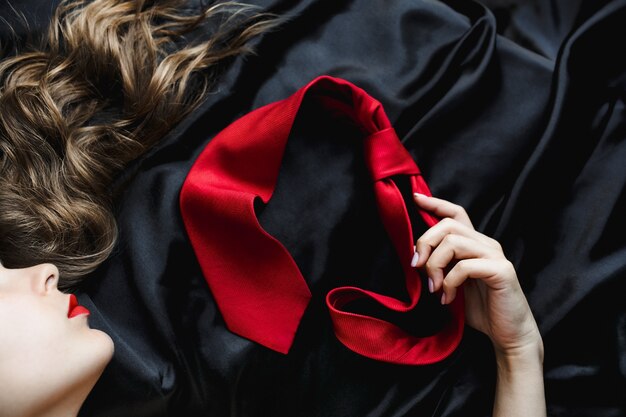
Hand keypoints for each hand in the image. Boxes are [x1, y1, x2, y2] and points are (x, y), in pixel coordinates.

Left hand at [411, 193, 542, 359]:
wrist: (508, 334)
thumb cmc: (480, 309)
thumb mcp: (451, 284)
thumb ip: (438, 267)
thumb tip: (416, 257)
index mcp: (474, 244)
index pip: (455, 214)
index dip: (435, 204)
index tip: (416, 197)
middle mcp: (486, 244)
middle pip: (447, 226)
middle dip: (425, 243)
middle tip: (417, 267)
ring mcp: (495, 256)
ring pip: (453, 242)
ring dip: (435, 266)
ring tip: (434, 289)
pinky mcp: (501, 271)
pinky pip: (465, 266)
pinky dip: (449, 282)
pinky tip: (446, 298)